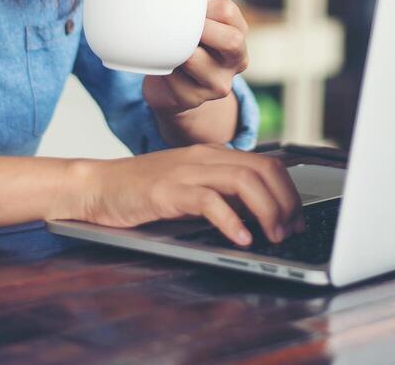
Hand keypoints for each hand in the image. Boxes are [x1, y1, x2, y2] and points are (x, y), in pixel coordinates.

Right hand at [77, 144, 304, 245]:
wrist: (96, 186)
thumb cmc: (141, 192)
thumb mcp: (189, 188)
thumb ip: (221, 194)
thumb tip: (258, 215)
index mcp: (212, 155)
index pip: (266, 163)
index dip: (289, 191)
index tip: (298, 219)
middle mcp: (204, 157)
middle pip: (263, 169)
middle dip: (286, 202)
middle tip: (291, 231)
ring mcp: (186, 171)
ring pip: (244, 181)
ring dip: (267, 211)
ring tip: (273, 237)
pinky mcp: (168, 191)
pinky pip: (210, 201)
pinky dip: (231, 221)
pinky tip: (241, 239)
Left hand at [142, 0, 249, 114]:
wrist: (172, 91)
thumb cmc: (186, 47)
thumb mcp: (195, 21)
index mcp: (238, 36)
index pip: (230, 13)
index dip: (208, 5)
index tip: (189, 6)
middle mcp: (236, 62)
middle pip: (232, 41)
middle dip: (204, 28)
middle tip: (181, 24)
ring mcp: (217, 84)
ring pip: (199, 62)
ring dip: (179, 49)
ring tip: (166, 42)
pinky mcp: (194, 100)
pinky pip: (176, 81)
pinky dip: (164, 69)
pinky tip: (158, 64)